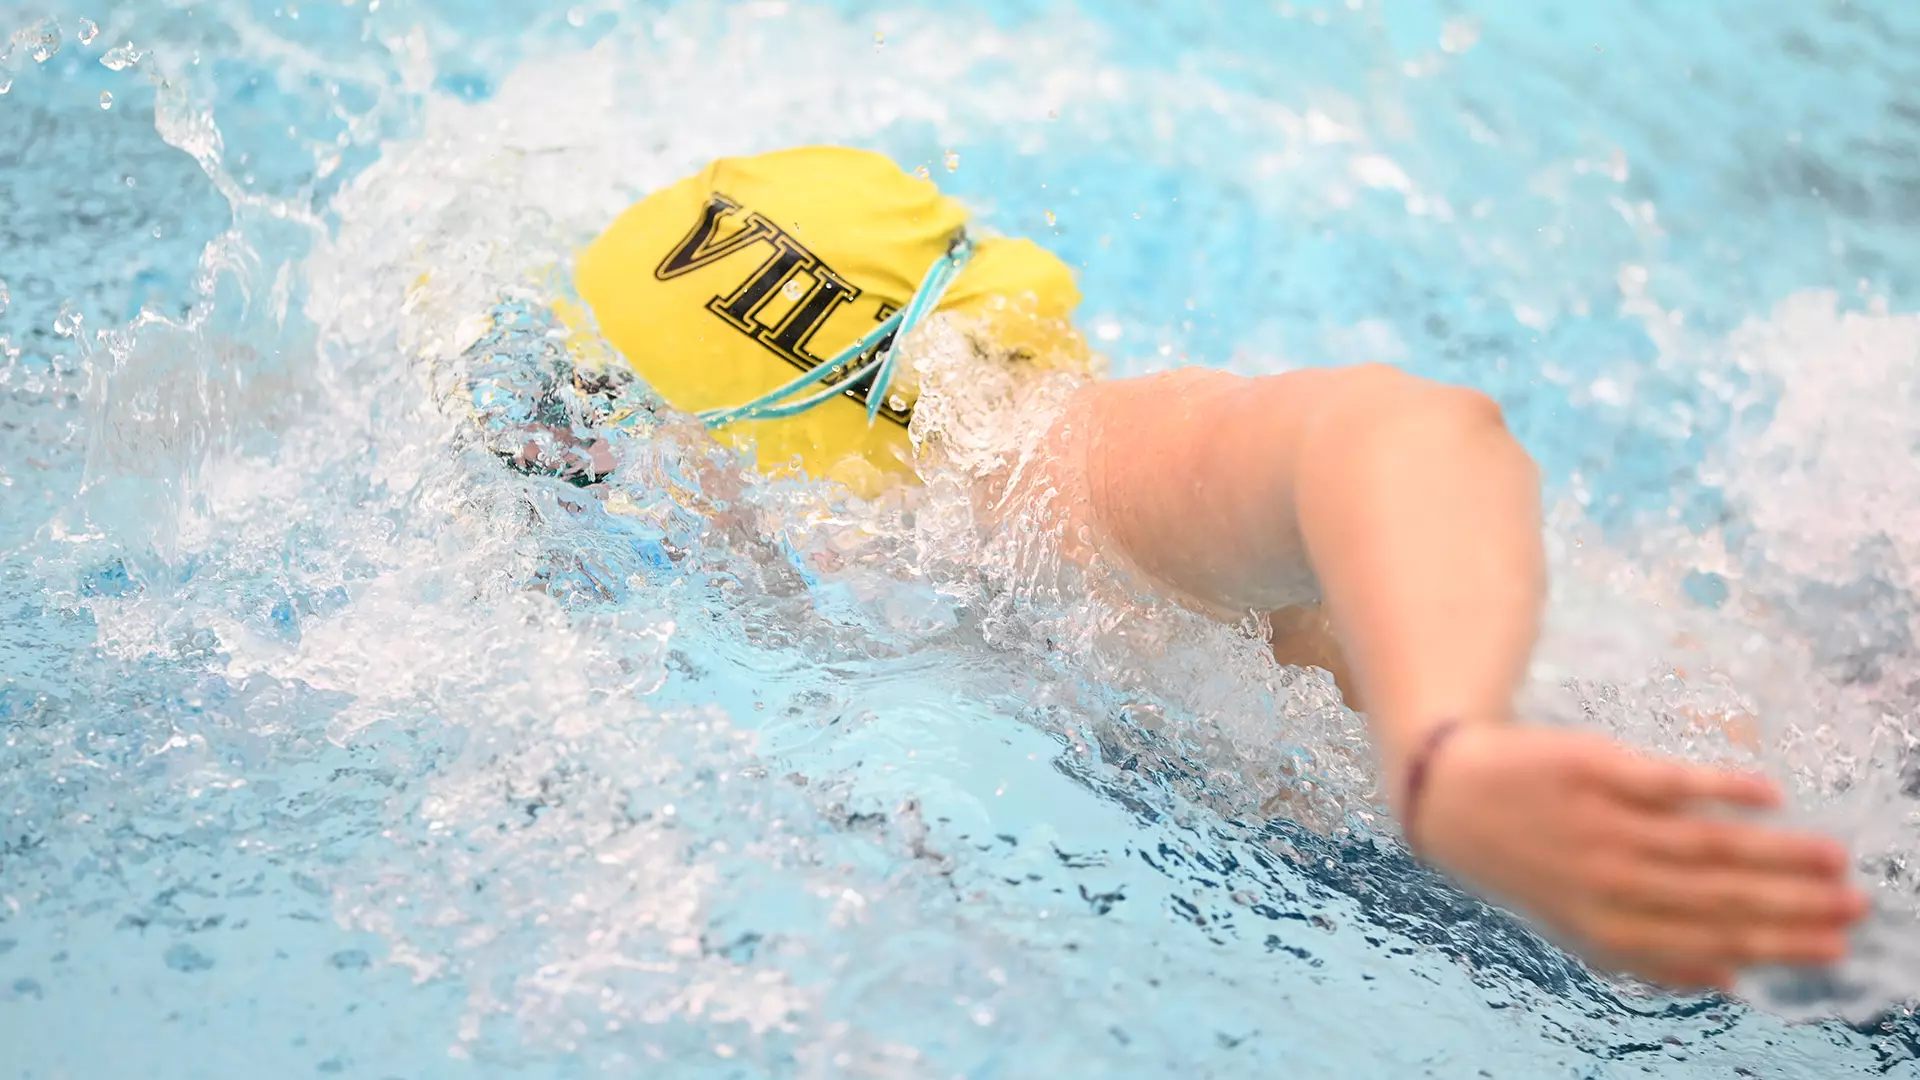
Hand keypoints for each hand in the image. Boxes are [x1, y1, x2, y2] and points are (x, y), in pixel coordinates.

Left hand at [1403, 723, 1867, 990]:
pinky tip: (1771, 794)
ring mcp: (1603, 825)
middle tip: (1856, 905)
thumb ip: (1648, 957)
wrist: (1450, 796)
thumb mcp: (1574, 926)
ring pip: (1707, 845)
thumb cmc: (1526, 863)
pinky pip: (1671, 782)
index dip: (1778, 946)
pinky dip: (1724, 788)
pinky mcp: (1595, 769)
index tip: (1835, 945)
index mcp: (1607, 929)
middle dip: (1795, 906)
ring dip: (1778, 854)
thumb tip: (1729, 979)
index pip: (1712, 943)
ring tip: (1834, 857)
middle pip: (1720, 898)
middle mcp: (1609, 882)